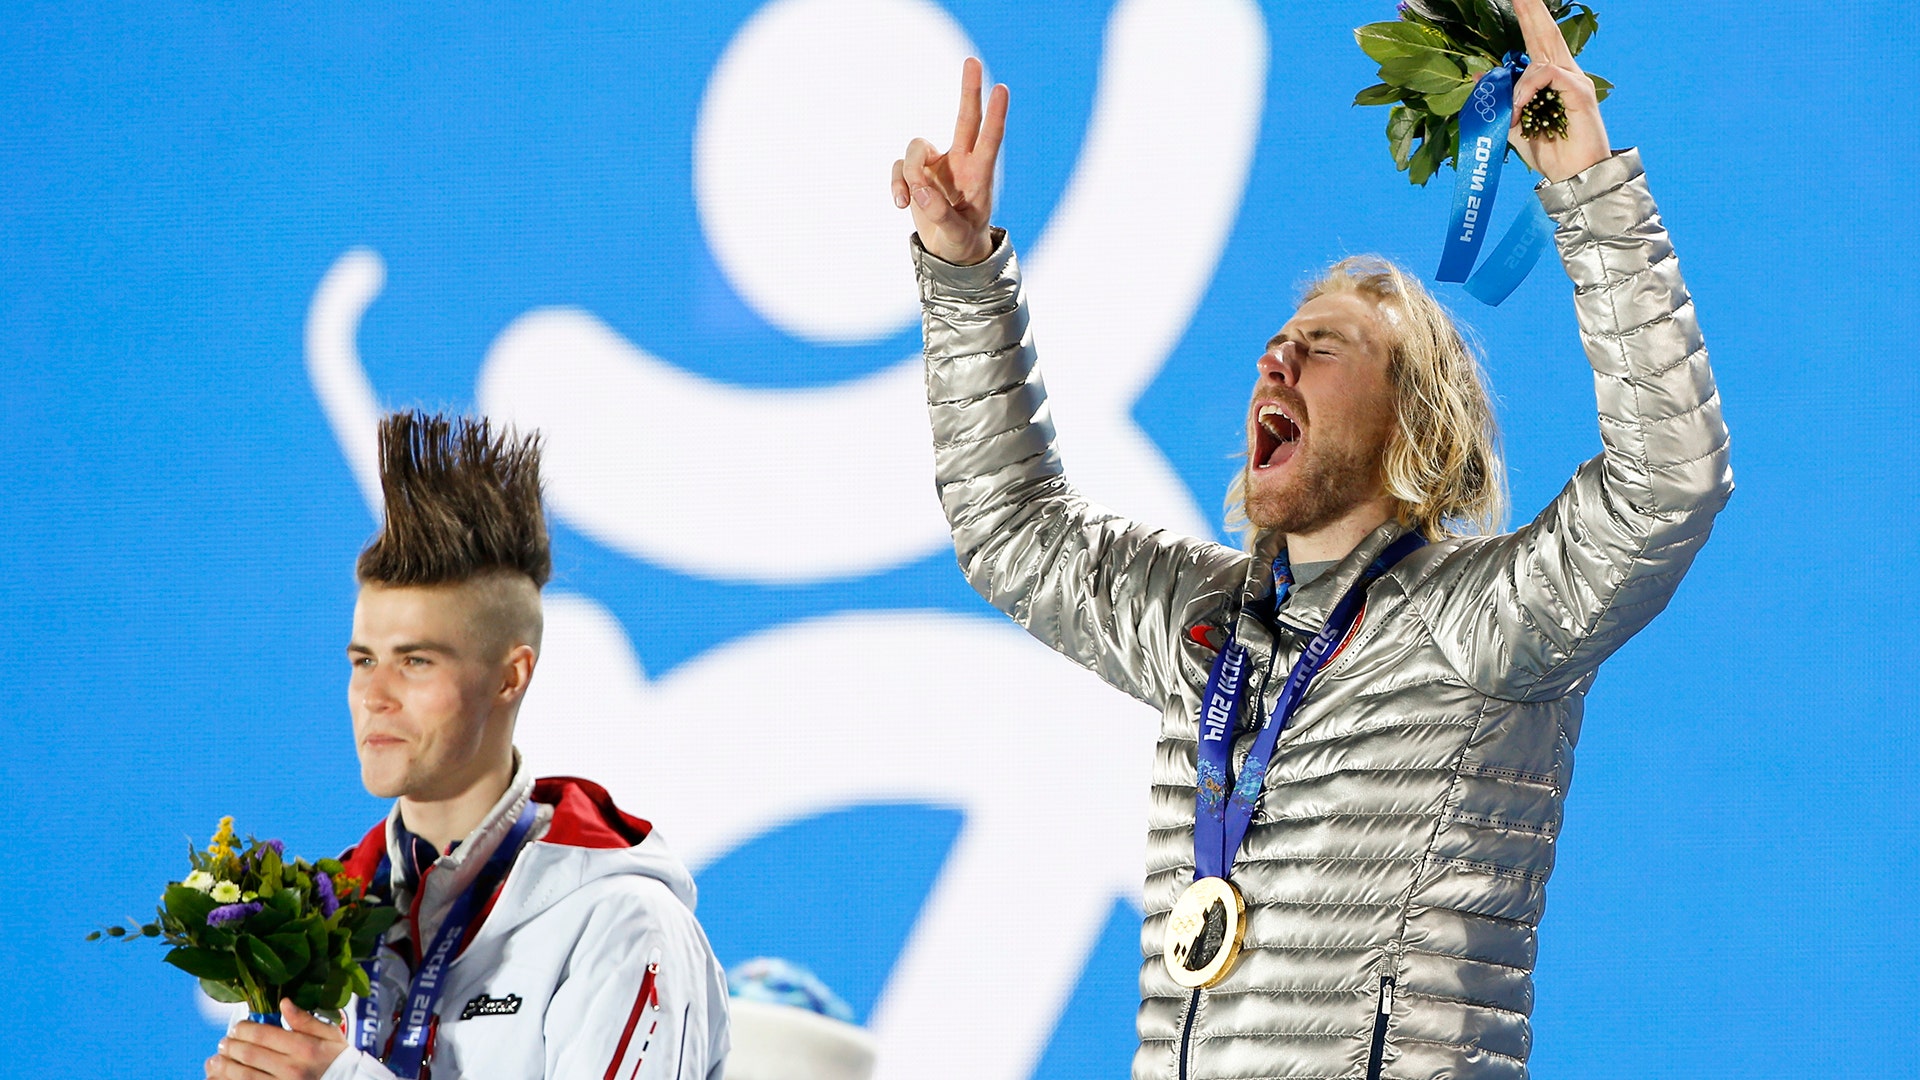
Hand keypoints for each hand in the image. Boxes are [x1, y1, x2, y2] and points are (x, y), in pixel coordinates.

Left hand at [206, 1001, 349, 1079]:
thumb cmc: (339, 1059)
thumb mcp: (330, 1034)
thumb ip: (306, 1019)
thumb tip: (283, 1003)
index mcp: (303, 1047)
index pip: (263, 1034)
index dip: (243, 1029)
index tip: (237, 1027)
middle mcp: (291, 1067)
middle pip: (249, 1055)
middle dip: (231, 1046)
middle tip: (223, 1042)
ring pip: (243, 1076)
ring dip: (224, 1068)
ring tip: (214, 1061)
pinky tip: (220, 1078)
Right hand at [890, 57, 1007, 265]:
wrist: (949, 250)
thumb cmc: (961, 240)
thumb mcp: (957, 236)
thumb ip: (942, 217)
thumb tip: (921, 193)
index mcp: (979, 175)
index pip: (989, 140)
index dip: (995, 115)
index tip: (1001, 89)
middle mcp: (960, 162)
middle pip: (965, 120)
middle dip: (969, 90)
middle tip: (972, 61)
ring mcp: (936, 165)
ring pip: (916, 149)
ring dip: (908, 173)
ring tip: (909, 201)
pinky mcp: (916, 173)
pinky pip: (898, 167)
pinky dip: (896, 184)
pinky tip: (901, 204)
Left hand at [1508, 0, 1609, 181]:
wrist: (1574, 177)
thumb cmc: (1549, 154)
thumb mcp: (1512, 127)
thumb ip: (1498, 102)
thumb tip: (1478, 77)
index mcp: (1550, 79)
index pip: (1537, 40)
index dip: (1528, 17)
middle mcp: (1564, 73)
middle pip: (1546, 33)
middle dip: (1531, 10)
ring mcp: (1574, 81)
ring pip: (1541, 58)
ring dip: (1516, 86)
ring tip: (1510, 116)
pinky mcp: (1579, 92)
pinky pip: (1547, 75)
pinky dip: (1526, 91)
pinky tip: (1517, 110)